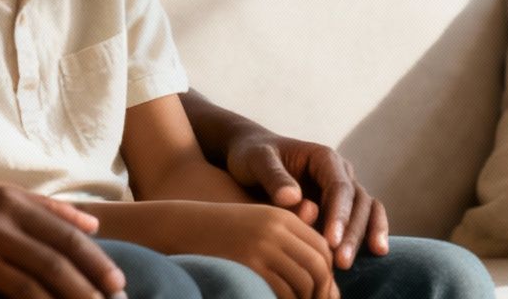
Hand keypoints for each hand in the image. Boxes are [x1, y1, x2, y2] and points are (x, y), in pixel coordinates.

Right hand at [142, 200, 337, 298]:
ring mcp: (263, 246)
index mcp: (281, 216)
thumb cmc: (218, 232)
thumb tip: (323, 276)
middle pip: (319, 266)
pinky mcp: (249, 264)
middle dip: (323, 292)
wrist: (179, 226)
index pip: (322, 248)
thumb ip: (286, 244)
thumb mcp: (255, 228)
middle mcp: (277, 228)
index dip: (327, 275)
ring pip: (304, 282)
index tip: (322, 293)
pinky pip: (282, 291)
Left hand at [225, 134, 388, 270]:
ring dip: (363, 237)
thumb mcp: (256, 160)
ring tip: (348, 264)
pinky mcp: (341, 207)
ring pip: (366, 211)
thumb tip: (292, 198)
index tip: (330, 241)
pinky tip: (375, 254)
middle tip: (341, 262)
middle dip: (352, 233)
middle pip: (358, 202)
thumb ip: (273, 176)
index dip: (339, 215)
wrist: (250, 157)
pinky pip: (364, 219)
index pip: (339, 187)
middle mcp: (340, 173)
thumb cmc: (253, 156)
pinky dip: (370, 235)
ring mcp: (343, 191)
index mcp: (323, 158)